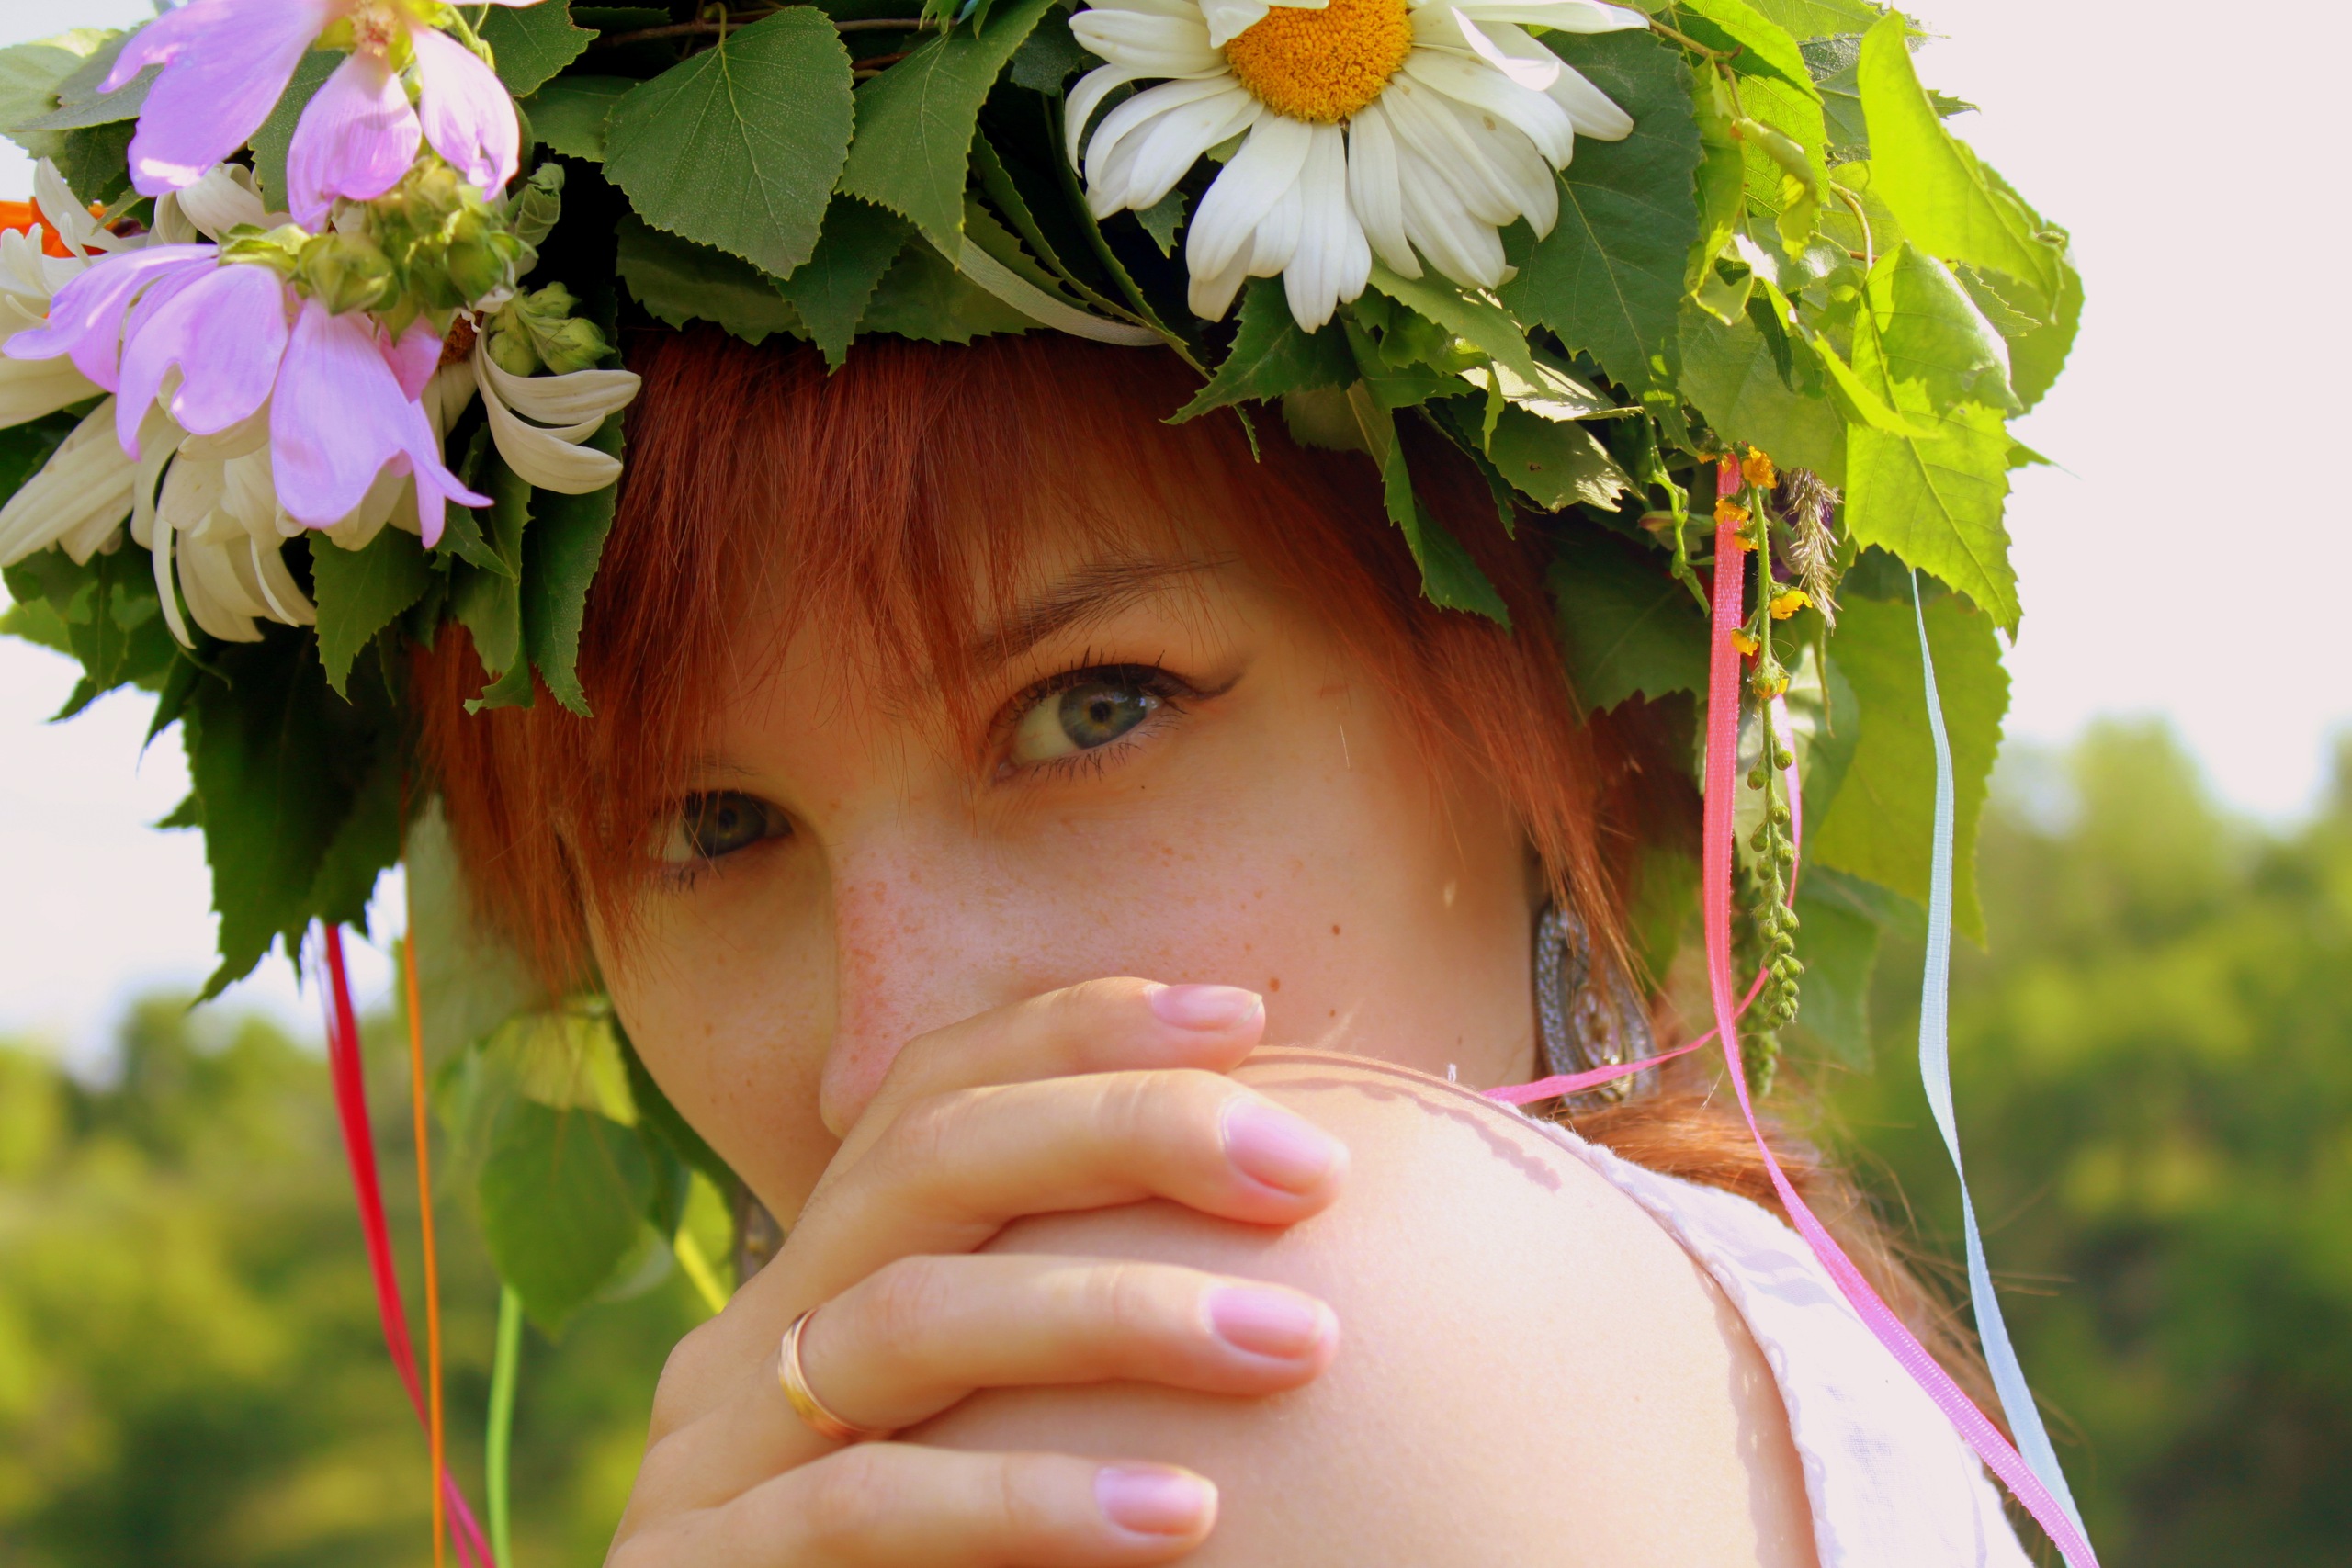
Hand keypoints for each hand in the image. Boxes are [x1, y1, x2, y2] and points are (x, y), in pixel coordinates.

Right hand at [607, 978, 1348, 1566]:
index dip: (1076, 1031)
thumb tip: (1292, 1262)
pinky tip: (1182, 1514)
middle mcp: (749, 1345)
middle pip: (925, 1160)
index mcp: (817, 1289)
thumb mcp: (983, 1439)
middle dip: (1126, 1129)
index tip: (1245, 1017)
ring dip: (1119, 1315)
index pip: (932, 1099)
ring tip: (1299, 1343)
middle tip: (1310, 1167)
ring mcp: (710, 1458)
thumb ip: (1062, 1351)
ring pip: (911, 1318)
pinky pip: (872, 1508)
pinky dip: (1032, 1501)